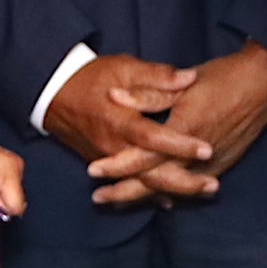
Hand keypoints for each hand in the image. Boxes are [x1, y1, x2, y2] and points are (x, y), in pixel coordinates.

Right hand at [43, 53, 212, 199]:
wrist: (52, 93)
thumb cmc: (91, 77)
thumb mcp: (124, 68)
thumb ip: (157, 76)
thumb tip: (189, 77)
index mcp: (121, 121)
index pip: (154, 138)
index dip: (181, 145)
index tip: (207, 149)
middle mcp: (114, 146)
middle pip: (150, 173)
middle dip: (183, 182)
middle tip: (213, 185)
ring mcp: (107, 159)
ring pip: (142, 183)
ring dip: (171, 190)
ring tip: (202, 191)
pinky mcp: (103, 163)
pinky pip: (129, 183)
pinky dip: (150, 192)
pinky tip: (169, 199)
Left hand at [90, 41, 266, 205]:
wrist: (265, 83)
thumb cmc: (223, 78)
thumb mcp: (183, 83)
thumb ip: (148, 94)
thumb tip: (115, 96)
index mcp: (183, 130)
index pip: (143, 156)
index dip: (117, 166)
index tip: (92, 171)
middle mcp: (196, 154)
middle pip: (154, 181)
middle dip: (124, 193)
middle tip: (98, 198)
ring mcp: (211, 163)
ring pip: (171, 188)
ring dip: (145, 196)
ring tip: (119, 203)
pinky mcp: (221, 165)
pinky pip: (190, 186)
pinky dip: (171, 193)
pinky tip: (157, 199)